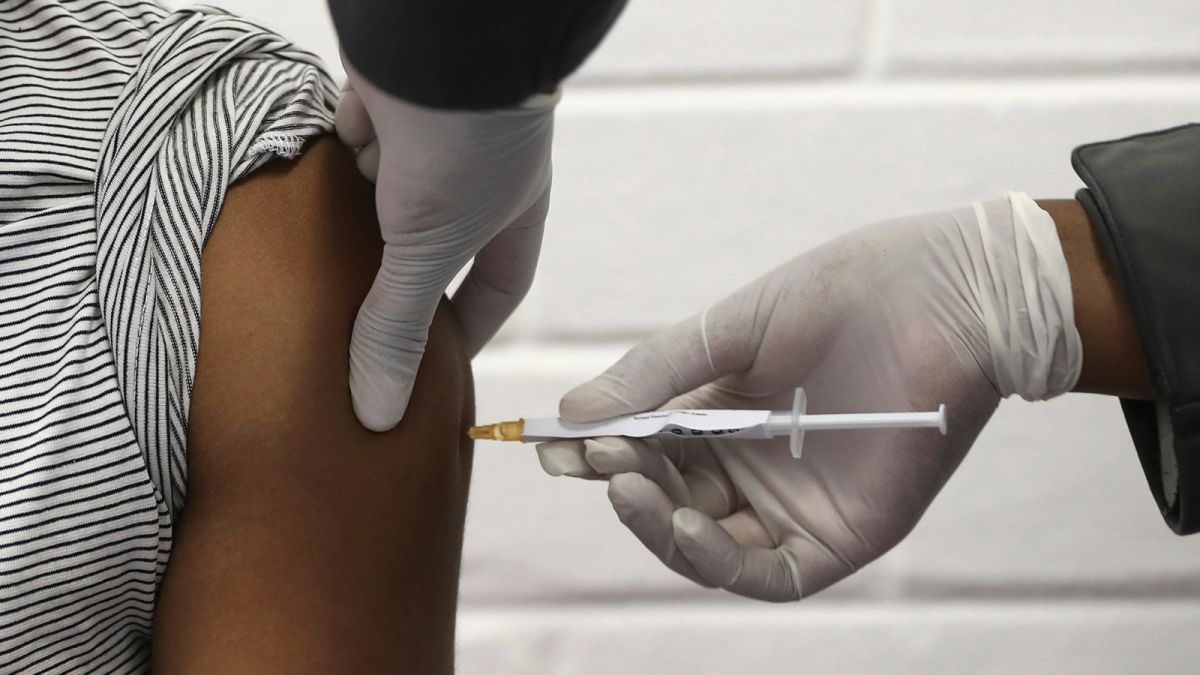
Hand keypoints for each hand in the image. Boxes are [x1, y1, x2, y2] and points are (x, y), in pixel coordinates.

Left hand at [335, 56, 556, 430]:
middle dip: (399, 285)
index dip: (472, 328)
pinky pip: (350, 149)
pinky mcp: (381, 104)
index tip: (438, 368)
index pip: (497, 287)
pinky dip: (333, 169)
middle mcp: (474, 180)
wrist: (438, 37)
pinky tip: (304, 198)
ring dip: (357, 227)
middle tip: (360, 334)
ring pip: (385, 199)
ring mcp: (427, 140)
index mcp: (511, 214)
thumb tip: (378, 416)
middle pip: (433, 248)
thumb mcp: (429, 250)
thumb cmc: (467, 146)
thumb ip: (398, 327)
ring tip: (315, 279)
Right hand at [537, 194, 1080, 599]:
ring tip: (627, 483)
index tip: (555, 443)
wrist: (952, 292)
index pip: (645, 450)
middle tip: (599, 455)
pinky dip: (716, 557)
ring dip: (658, 524)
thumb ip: (657, 373)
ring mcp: (794, 506)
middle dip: (625, 482)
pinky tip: (684, 522)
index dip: (600, 451)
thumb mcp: (733, 329)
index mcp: (724, 414)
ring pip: (706, 545)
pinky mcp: (839, 537)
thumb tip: (571, 417)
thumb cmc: (849, 294)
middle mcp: (752, 467)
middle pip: (668, 501)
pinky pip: (766, 572)